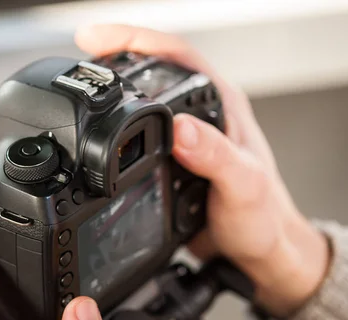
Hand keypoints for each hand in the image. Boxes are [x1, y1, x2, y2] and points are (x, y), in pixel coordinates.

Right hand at [76, 24, 330, 317]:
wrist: (258, 252)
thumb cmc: (264, 218)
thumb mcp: (243, 186)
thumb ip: (215, 156)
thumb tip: (180, 128)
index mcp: (222, 107)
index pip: (177, 57)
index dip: (135, 41)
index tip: (98, 40)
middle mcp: (203, 116)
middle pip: (155, 69)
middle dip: (116, 55)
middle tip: (84, 52)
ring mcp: (187, 137)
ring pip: (144, 100)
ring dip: (114, 88)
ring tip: (84, 83)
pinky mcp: (173, 160)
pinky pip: (139, 133)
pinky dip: (115, 126)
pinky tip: (100, 129)